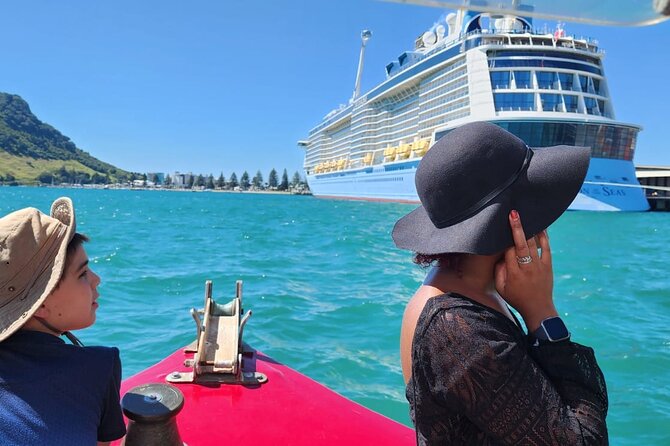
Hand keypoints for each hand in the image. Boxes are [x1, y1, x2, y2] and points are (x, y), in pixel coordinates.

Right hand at [494, 210, 556, 331]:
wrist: (539, 309)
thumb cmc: (517, 298)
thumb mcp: (501, 289)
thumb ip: (499, 271)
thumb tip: (501, 255)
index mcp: (513, 274)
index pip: (508, 252)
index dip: (504, 240)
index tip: (501, 227)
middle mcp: (527, 268)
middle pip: (520, 244)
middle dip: (516, 228)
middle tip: (513, 213)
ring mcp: (539, 266)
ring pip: (533, 244)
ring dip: (529, 229)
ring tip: (526, 215)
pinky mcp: (548, 265)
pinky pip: (546, 248)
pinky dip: (544, 236)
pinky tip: (541, 226)